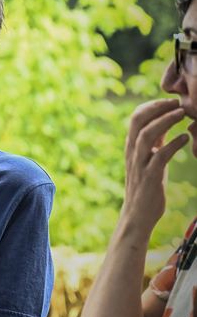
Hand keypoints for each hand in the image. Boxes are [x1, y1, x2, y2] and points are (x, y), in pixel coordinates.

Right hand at [123, 99, 187, 236]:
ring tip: (182, 114)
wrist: (138, 215)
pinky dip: (173, 144)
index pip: (136, 117)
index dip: (152, 105)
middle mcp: (132, 152)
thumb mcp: (148, 158)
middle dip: (157, 108)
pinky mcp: (150, 177)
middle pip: (138, 121)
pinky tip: (185, 138)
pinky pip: (160, 156)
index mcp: (131, 146)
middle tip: (176, 102)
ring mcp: (140, 164)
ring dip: (165, 121)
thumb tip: (164, 121)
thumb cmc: (147, 185)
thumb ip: (153, 141)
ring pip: (146, 135)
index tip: (170, 100)